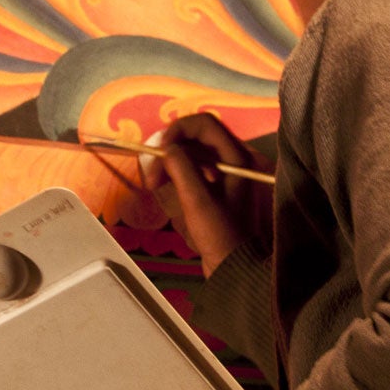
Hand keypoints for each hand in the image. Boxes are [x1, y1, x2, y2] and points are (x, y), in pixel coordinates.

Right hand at [143, 113, 271, 277]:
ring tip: (153, 183)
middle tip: (152, 174)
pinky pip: (193, 167)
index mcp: (236, 157)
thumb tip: (167, 148)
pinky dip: (176, 172)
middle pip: (195, 137)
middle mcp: (233, 159)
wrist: (234, 266)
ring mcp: (225, 172)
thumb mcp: (197, 200)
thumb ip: (181, 167)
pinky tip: (163, 185)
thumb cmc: (220, 235)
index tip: (160, 151)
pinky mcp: (216, 185)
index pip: (204, 123)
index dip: (178, 130)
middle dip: (170, 149)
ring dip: (170, 162)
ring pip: (192, 152)